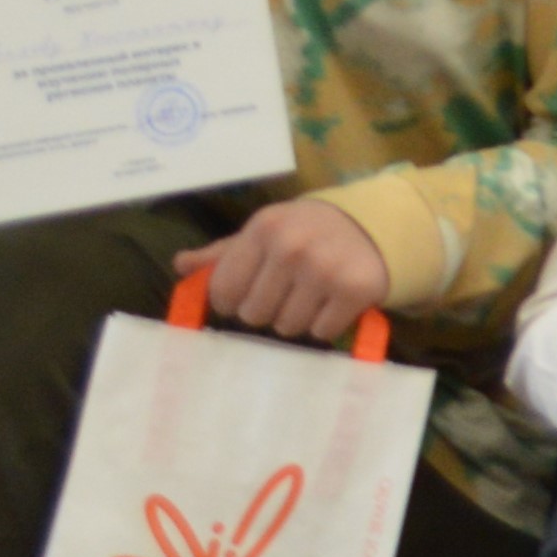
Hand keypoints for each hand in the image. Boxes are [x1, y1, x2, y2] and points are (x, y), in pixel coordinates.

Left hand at [169, 197, 388, 345]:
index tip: (251, 291)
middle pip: (254, 314)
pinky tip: (333, 302)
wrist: (375, 224)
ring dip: (297, 318)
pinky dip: (326, 323)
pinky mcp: (355, 291)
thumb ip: (223, 253)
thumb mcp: (266, 231)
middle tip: (287, 292)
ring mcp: (325, 270)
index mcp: (263, 229)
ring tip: (311, 296)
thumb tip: (180, 266)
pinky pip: (321, 332)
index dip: (233, 299)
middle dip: (267, 309)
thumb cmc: (307, 231)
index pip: (223, 290)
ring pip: (287, 327)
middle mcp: (292, 248)